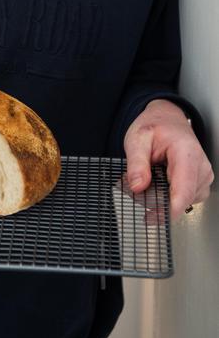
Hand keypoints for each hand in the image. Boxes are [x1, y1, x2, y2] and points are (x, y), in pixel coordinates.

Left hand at [124, 98, 213, 220]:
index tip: (153, 217)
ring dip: (160, 197)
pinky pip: (183, 199)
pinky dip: (168, 195)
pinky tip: (158, 182)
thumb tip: (137, 186)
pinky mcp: (200, 184)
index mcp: (186, 153)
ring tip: (146, 178)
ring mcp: (203, 177)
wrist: (168, 119)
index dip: (169, 209)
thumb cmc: (156, 126)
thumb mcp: (137, 138)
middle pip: (180, 199)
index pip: (183, 191)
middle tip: (133, 185)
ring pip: (181, 202)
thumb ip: (136, 162)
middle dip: (154, 199)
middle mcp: (201, 167)